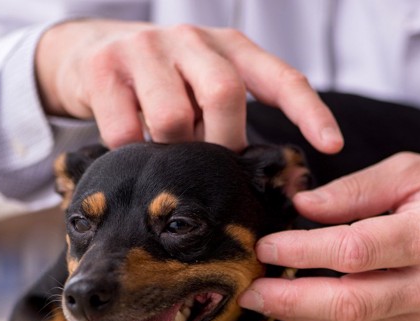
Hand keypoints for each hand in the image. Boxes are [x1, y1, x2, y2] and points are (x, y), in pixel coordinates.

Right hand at [35, 20, 342, 152]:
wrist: (88, 52)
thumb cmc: (163, 83)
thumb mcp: (203, 90)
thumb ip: (233, 122)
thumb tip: (268, 181)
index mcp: (229, 48)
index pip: (281, 77)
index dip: (309, 112)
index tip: (331, 146)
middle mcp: (191, 39)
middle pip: (224, 94)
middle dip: (223, 142)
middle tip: (212, 167)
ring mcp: (145, 49)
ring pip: (173, 117)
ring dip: (173, 151)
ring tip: (166, 155)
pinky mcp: (103, 68)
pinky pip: (125, 130)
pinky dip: (131, 151)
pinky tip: (130, 147)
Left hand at [239, 152, 419, 320]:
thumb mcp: (414, 170)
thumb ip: (356, 189)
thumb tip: (302, 206)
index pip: (354, 250)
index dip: (303, 251)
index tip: (266, 246)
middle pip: (350, 305)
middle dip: (290, 302)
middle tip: (248, 292)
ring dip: (301, 316)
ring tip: (264, 299)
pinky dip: (328, 320)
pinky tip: (300, 304)